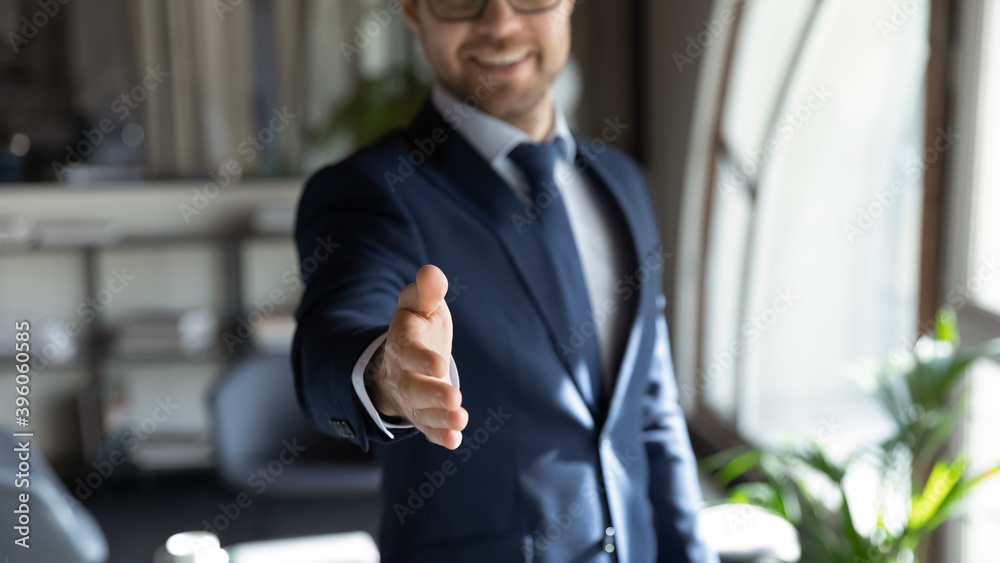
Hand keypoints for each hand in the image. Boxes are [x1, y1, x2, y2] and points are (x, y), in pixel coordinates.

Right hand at [367, 264, 467, 448]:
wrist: (401, 359)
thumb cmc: (417, 328)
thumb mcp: (417, 305)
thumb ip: (425, 291)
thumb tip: (432, 274)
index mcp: (402, 344)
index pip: (409, 352)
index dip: (422, 359)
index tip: (439, 364)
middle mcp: (403, 374)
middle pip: (413, 388)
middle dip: (432, 394)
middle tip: (454, 397)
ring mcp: (412, 398)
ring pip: (422, 412)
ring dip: (441, 417)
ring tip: (460, 419)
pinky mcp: (422, 415)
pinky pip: (428, 429)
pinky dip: (440, 436)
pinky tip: (455, 440)